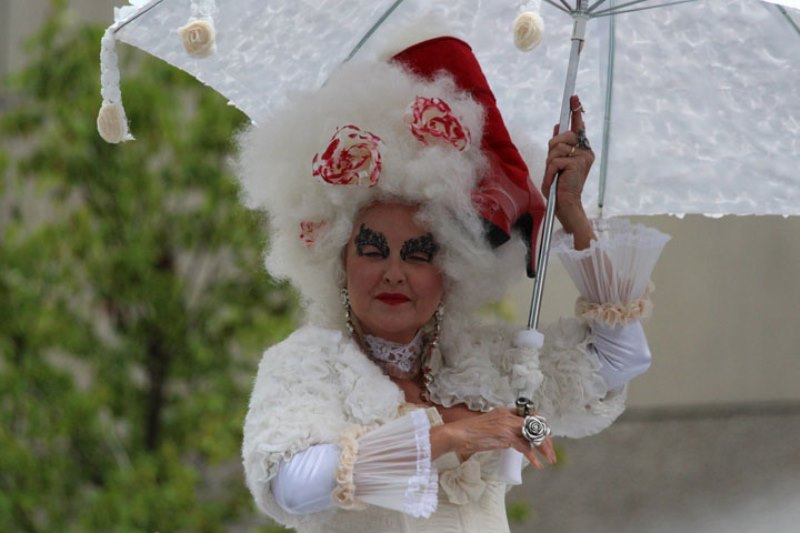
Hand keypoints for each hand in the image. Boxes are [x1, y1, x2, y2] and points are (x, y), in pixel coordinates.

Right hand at [431, 407, 555, 468]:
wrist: (458, 434)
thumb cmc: (469, 432)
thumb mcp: (489, 425)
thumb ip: (502, 428)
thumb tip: (515, 440)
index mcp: (504, 411)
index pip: (529, 415)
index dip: (539, 425)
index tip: (546, 435)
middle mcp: (508, 415)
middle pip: (534, 425)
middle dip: (545, 439)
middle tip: (551, 451)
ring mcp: (507, 425)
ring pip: (532, 435)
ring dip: (543, 448)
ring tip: (550, 459)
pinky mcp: (505, 436)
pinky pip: (524, 447)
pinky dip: (532, 456)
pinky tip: (537, 464)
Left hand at [541, 95, 594, 248]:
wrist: (565, 204)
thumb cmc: (559, 186)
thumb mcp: (556, 163)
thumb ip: (558, 146)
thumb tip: (557, 125)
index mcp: (582, 150)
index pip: (578, 126)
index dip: (575, 111)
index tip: (574, 97)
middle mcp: (586, 151)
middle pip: (560, 137)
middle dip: (551, 151)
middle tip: (554, 168)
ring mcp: (583, 157)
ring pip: (556, 148)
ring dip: (550, 163)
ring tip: (556, 176)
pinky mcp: (578, 163)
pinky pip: (555, 160)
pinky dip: (551, 171)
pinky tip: (556, 180)